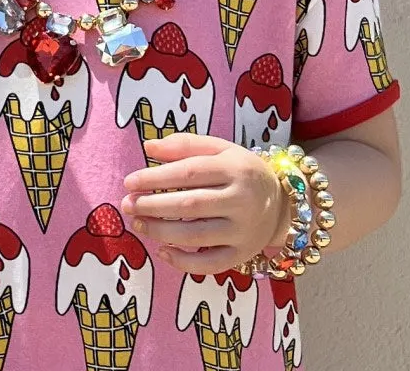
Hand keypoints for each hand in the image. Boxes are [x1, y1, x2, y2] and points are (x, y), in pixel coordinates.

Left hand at [121, 133, 288, 275]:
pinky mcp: (241, 255)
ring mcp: (243, 231)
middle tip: (128, 204)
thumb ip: (185, 145)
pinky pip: (209, 264)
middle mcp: (242, 201)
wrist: (282, 203)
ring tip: (138, 222)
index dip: (156, 177)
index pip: (189, 172)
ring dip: (160, 231)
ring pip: (195, 236)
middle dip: (152, 205)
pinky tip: (161, 249)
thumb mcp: (220, 149)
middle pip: (190, 205)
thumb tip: (148, 147)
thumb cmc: (241, 171)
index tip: (130, 181)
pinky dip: (182, 261)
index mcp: (235, 168)